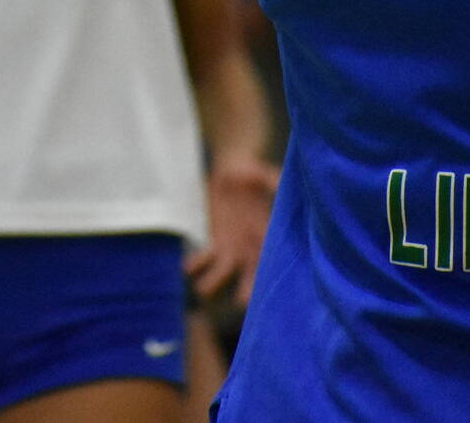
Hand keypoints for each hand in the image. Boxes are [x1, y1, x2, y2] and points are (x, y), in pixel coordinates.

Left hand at [186, 154, 279, 306]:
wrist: (233, 169)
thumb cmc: (253, 173)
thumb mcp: (266, 177)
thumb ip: (274, 185)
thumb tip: (281, 187)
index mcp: (268, 242)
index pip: (270, 271)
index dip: (266, 286)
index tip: (262, 294)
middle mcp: (251, 253)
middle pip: (249, 286)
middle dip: (244, 297)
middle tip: (240, 301)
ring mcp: (232, 251)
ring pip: (220, 281)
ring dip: (211, 286)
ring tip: (202, 285)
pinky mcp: (214, 243)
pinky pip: (203, 263)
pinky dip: (195, 267)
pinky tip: (189, 265)